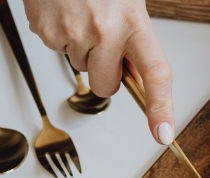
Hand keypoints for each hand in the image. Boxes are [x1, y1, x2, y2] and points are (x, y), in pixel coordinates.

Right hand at [23, 0, 174, 144]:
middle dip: (106, 74)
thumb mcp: (128, 2)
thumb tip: (136, 72)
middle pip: (107, 87)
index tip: (163, 133)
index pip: (155, 74)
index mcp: (133, 21)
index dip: (161, 108)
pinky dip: (61, 36)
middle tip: (105, 43)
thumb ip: (135, 36)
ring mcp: (72, 33)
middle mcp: (103, 30)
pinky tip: (66, 12)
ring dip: (83, 49)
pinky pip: (58, 51)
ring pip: (81, 68)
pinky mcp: (46, 32)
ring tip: (82, 15)